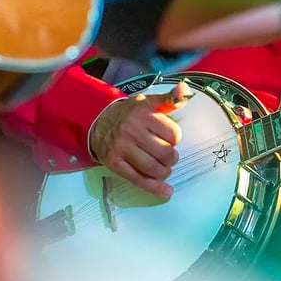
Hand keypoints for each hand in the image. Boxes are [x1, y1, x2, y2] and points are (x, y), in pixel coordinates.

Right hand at [89, 82, 192, 197]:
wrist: (96, 120)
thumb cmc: (130, 113)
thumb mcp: (148, 102)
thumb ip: (170, 98)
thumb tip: (184, 89)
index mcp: (144, 114)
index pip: (173, 134)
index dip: (175, 139)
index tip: (169, 138)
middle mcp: (132, 130)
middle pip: (166, 154)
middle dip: (172, 158)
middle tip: (168, 157)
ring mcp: (121, 148)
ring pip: (153, 168)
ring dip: (164, 172)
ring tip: (163, 168)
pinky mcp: (114, 163)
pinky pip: (138, 179)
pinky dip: (155, 188)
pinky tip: (166, 190)